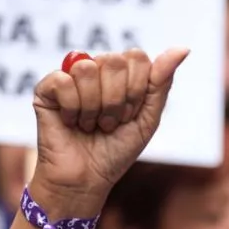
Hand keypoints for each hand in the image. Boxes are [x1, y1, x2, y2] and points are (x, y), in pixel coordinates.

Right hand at [31, 48, 188, 208]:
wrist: (87, 180)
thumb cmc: (117, 150)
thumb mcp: (148, 118)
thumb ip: (161, 82)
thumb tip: (183, 49)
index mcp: (121, 74)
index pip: (136, 57)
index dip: (136, 90)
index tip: (130, 115)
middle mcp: (95, 69)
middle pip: (113, 61)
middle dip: (117, 100)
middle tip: (109, 123)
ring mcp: (69, 77)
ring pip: (87, 69)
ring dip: (95, 107)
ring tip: (91, 125)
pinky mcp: (46, 88)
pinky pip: (63, 81)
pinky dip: (73, 109)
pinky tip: (71, 123)